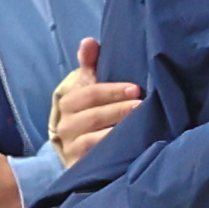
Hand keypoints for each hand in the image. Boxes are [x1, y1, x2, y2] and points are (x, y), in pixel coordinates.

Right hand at [50, 36, 141, 165]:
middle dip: (118, 110)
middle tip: (141, 105)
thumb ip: (90, 65)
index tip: (135, 89)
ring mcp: (72, 147)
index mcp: (69, 103)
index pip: (89, 94)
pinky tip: (131, 148)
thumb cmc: (91, 111)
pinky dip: (112, 153)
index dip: (111, 91)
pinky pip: (95, 159)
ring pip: (93, 139)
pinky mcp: (80, 166)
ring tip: (139, 125)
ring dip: (117, 132)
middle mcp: (66, 125)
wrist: (78, 149)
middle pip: (92, 116)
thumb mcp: (89, 87)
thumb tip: (89, 41)